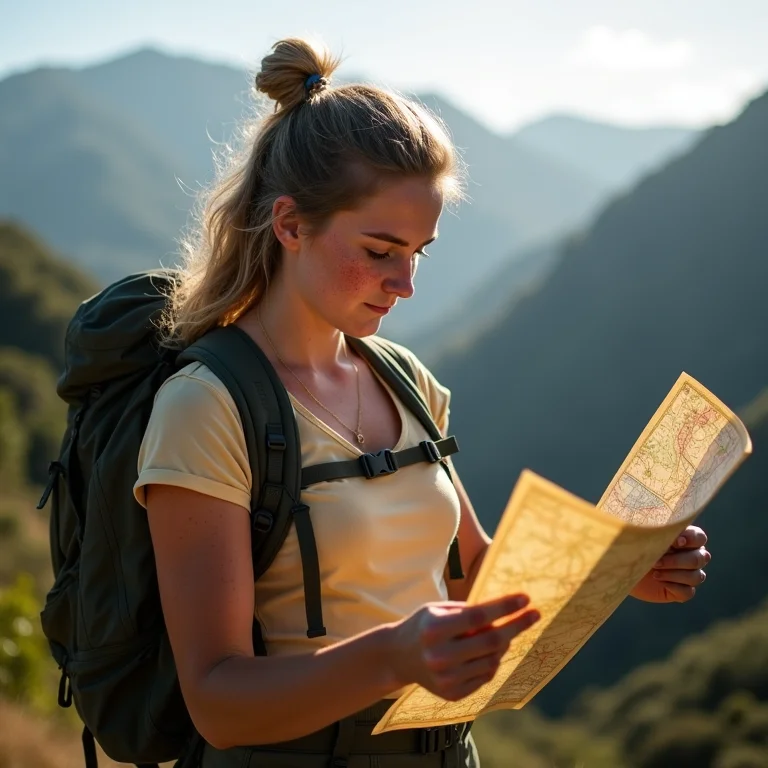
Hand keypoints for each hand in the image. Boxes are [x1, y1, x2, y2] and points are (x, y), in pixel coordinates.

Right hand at [388, 594, 539, 700]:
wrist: (398, 656)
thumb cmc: (424, 625)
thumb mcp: (439, 609)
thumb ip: (468, 612)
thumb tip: (506, 612)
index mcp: (434, 629)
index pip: (478, 617)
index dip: (504, 607)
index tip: (525, 598)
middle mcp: (439, 656)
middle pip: (490, 641)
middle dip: (516, 626)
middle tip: (534, 614)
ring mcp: (446, 678)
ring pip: (492, 660)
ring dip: (503, 645)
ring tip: (502, 634)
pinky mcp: (452, 694)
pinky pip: (485, 677)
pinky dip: (492, 661)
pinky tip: (486, 652)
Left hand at [630, 525, 710, 602]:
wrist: (623, 568)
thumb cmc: (634, 547)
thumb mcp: (642, 535)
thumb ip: (656, 528)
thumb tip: (666, 527)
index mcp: (686, 539)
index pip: (700, 537)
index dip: (691, 539)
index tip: (675, 542)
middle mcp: (692, 557)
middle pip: (699, 558)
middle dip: (676, 560)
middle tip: (656, 561)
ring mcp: (689, 575)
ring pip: (696, 576)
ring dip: (674, 574)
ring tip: (655, 572)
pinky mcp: (682, 591)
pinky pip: (689, 592)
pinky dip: (674, 586)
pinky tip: (659, 581)